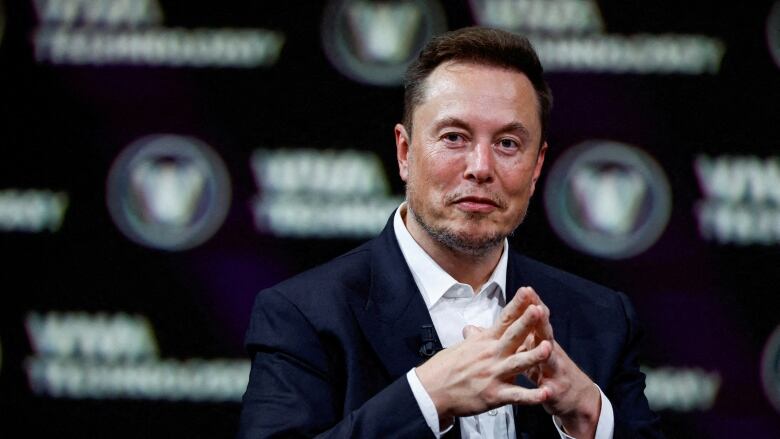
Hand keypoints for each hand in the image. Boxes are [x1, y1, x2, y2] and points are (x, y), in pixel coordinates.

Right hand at [414, 287, 553, 424]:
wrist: (431, 391)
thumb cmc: (443, 369)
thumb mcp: (459, 348)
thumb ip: (473, 339)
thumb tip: (472, 330)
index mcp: (484, 341)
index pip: (504, 319)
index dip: (517, 305)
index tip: (528, 291)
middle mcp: (491, 355)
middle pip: (513, 336)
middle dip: (527, 322)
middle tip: (539, 310)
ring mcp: (493, 374)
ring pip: (518, 363)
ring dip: (534, 356)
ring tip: (548, 348)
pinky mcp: (494, 395)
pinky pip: (517, 395)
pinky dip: (532, 396)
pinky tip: (546, 392)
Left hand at [521, 287, 600, 438]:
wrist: (576, 397)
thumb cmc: (547, 370)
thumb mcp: (530, 351)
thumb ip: (514, 337)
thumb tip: (492, 325)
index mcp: (539, 341)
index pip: (535, 319)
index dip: (531, 305)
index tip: (525, 289)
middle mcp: (550, 352)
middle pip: (545, 334)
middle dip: (541, 321)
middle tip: (537, 308)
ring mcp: (555, 371)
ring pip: (551, 360)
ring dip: (547, 352)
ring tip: (545, 346)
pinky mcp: (555, 391)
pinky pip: (551, 391)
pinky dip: (547, 390)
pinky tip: (546, 389)